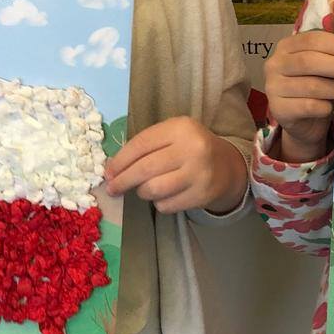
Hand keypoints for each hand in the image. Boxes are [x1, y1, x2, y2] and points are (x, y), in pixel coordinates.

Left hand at [104, 117, 246, 215]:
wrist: (226, 166)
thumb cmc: (190, 148)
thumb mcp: (172, 135)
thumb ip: (145, 146)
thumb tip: (112, 169)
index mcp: (181, 128)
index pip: (141, 144)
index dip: (120, 160)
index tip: (107, 172)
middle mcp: (192, 149)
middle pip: (145, 168)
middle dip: (123, 180)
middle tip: (112, 188)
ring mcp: (198, 173)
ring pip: (154, 189)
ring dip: (142, 192)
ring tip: (142, 189)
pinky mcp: (202, 195)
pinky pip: (166, 205)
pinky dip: (158, 203)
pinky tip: (163, 195)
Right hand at [263, 32, 333, 162]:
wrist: (303, 121)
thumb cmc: (317, 87)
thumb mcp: (328, 67)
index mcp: (287, 46)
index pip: (313, 39)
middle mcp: (275, 64)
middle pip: (310, 61)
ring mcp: (273, 87)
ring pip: (311, 85)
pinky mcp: (278, 109)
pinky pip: (308, 106)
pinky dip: (325, 107)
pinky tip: (331, 107)